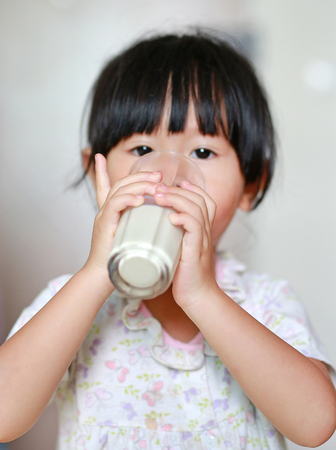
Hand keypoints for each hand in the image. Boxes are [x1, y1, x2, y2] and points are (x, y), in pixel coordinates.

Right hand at [84, 154, 161, 282]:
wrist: (104, 277)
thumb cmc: (121, 260)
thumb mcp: (133, 239)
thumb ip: (142, 228)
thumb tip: (160, 225)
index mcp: (110, 212)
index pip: (105, 186)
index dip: (101, 171)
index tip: (101, 157)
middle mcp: (105, 210)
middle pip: (120, 183)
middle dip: (140, 176)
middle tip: (159, 175)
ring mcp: (103, 216)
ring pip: (119, 190)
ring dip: (139, 184)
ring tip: (156, 184)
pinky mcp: (104, 225)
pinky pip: (115, 205)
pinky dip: (128, 200)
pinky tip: (141, 200)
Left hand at [154, 181, 217, 307]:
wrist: (196, 296)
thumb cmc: (185, 275)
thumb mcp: (179, 249)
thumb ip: (173, 237)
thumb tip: (155, 227)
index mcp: (202, 230)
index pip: (204, 201)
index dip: (192, 188)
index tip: (175, 182)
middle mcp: (205, 231)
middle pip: (199, 200)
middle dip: (178, 189)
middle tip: (159, 187)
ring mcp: (202, 240)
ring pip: (196, 209)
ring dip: (177, 199)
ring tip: (159, 196)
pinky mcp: (196, 251)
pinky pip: (195, 227)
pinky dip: (184, 219)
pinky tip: (171, 217)